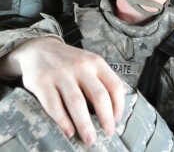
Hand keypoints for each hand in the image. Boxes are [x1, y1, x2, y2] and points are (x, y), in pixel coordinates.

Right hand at [5, 37, 124, 145]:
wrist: (39, 49)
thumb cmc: (70, 61)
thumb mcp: (90, 62)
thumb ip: (101, 80)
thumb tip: (114, 108)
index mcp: (96, 63)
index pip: (114, 86)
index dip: (119, 105)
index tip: (117, 119)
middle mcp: (81, 67)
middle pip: (99, 96)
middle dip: (106, 118)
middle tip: (108, 132)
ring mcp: (61, 74)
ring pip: (77, 103)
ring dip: (85, 124)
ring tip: (90, 139)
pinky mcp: (42, 83)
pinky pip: (54, 106)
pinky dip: (63, 121)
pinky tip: (69, 131)